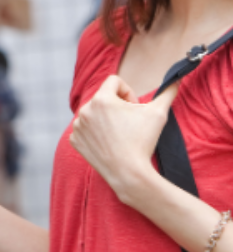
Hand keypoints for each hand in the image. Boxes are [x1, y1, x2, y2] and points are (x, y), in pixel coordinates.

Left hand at [69, 76, 178, 201]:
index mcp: (101, 99)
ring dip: (106, 118)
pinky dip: (96, 133)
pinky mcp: (74, 140)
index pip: (114, 81)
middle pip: (104, 97)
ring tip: (119, 134)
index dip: (128, 92)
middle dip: (117, 106)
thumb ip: (167, 92)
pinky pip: (85, 129)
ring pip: (94, 113)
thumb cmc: (143, 141)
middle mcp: (84, 109)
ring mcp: (77, 126)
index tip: (135, 108)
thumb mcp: (159, 113)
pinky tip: (108, 143)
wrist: (128, 173)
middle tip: (129, 123)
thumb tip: (178, 78)